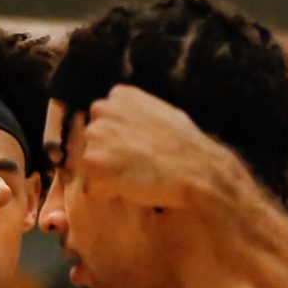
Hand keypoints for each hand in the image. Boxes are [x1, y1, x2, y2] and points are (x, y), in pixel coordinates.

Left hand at [74, 84, 240, 211]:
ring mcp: (95, 134)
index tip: (139, 151)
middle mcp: (103, 108)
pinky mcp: (92, 161)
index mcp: (120, 95)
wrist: (196, 169)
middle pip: (93, 141)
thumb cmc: (186, 146)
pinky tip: (130, 188)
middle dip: (108, 156)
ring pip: (90, 163)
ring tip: (136, 176)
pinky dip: (106, 192)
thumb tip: (126, 113)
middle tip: (136, 167)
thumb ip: (137, 111)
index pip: (104, 121)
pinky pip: (90, 184)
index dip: (119, 142)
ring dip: (107, 175)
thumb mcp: (162, 112)